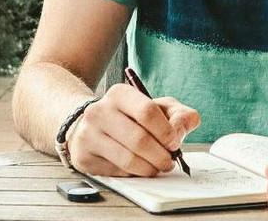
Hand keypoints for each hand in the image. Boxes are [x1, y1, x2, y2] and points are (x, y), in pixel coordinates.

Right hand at [66, 84, 199, 175]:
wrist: (91, 124)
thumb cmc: (130, 115)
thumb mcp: (158, 106)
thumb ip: (179, 114)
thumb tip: (185, 127)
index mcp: (119, 94)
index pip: (147, 112)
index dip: (165, 131)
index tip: (175, 142)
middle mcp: (99, 112)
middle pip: (138, 139)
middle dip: (160, 155)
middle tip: (169, 161)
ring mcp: (88, 135)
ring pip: (127, 159)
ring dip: (149, 168)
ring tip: (158, 167)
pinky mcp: (83, 158)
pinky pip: (115, 172)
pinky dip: (133, 174)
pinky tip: (139, 168)